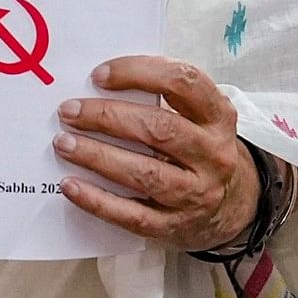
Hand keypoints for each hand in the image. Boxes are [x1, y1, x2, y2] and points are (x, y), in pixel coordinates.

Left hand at [56, 58, 272, 253]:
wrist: (233, 207)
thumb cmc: (202, 151)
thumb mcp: (202, 119)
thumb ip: (167, 100)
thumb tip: (105, 87)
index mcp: (219, 117)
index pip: (183, 83)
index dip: (139, 73)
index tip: (100, 75)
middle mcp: (212, 153)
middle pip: (159, 129)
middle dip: (108, 117)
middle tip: (70, 111)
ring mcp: (195, 192)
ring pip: (144, 173)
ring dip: (98, 156)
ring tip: (64, 143)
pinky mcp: (174, 225)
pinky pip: (132, 215)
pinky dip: (97, 200)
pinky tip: (71, 186)